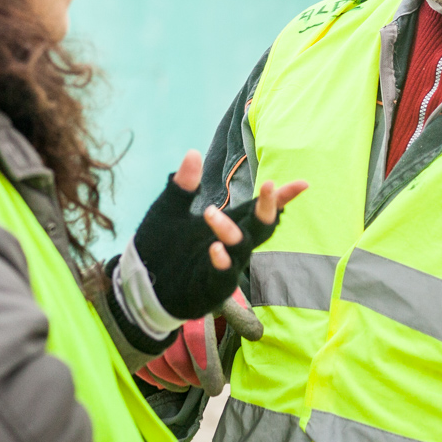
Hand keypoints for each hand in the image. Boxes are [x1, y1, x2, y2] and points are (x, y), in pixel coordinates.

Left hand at [133, 150, 305, 320]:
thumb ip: (182, 186)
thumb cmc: (160, 248)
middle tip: (269, 186)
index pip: (257, 209)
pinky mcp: (209, 289)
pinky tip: (215, 249)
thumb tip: (193, 152)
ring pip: (240, 250)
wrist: (139, 285)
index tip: (302, 184)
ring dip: (230, 231)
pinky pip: (222, 277)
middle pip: (259, 228)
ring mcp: (223, 269)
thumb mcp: (167, 211)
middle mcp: (231, 246)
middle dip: (267, 208)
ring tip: (209, 213)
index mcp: (226, 224)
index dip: (280, 198)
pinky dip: (221, 263)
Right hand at [136, 292, 261, 393]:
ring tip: (186, 384)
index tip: (215, 389)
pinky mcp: (134, 329)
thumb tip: (256, 335)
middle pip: (176, 358)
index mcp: (194, 306)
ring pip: (157, 362)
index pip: (199, 342)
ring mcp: (148, 322)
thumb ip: (240, 313)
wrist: (168, 267)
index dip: (209, 370)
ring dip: (173, 380)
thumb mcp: (224, 291)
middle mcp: (169, 314)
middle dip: (192, 377)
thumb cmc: (201, 281)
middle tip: (204, 385)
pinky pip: (140, 360)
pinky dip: (153, 376)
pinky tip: (164, 381)